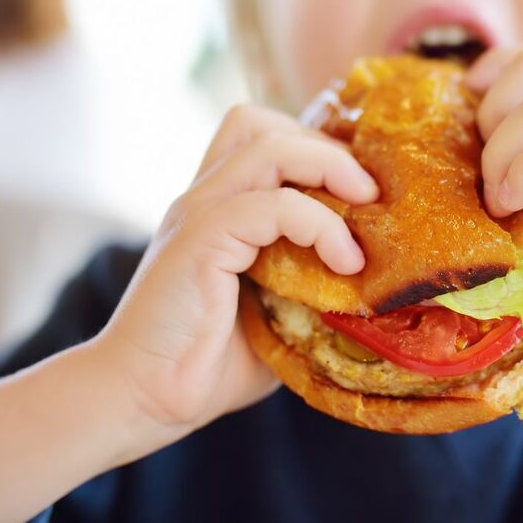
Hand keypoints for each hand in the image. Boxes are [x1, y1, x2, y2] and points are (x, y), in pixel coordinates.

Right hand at [96, 104, 378, 450]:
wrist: (145, 399)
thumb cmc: (208, 366)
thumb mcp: (279, 315)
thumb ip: (315, 286)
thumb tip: (377, 285)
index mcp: (219, 208)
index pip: (263, 137)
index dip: (317, 149)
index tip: (364, 191)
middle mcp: (205, 198)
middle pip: (261, 123)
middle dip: (326, 147)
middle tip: (368, 195)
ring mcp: (198, 213)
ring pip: (270, 146)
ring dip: (332, 169)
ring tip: (368, 211)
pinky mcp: (200, 240)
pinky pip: (273, 205)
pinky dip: (321, 224)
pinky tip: (346, 264)